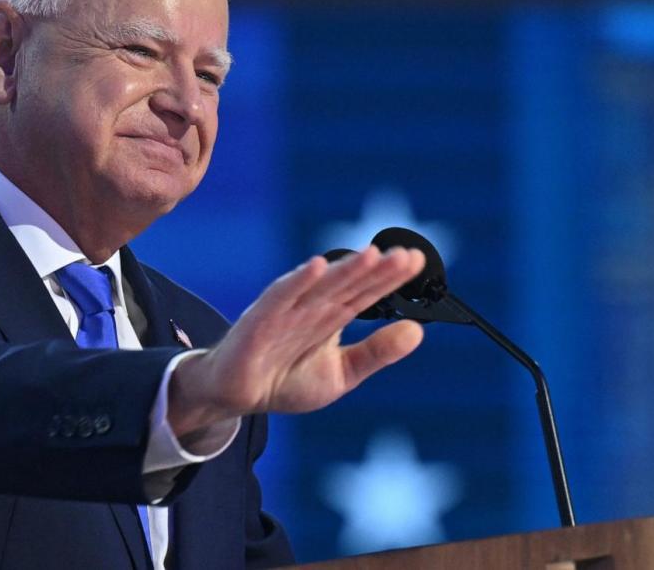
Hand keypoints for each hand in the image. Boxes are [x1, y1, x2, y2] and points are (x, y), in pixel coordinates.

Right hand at [167, 245, 425, 437]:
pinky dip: (297, 282)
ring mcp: (286, 312)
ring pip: (320, 287)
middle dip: (377, 269)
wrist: (235, 397)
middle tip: (407, 256)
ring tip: (372, 255)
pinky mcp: (260, 322)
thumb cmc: (285, 380)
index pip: (367, 293)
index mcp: (332, 317)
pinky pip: (279, 298)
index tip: (417, 262)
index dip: (391, 278)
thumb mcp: (341, 374)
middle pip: (349, 284)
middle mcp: (312, 308)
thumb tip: (418, 331)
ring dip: (344, 270)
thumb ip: (376, 352)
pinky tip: (316, 267)